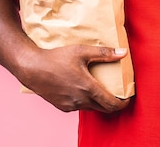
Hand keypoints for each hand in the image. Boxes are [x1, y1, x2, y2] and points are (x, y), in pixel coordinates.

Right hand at [15, 44, 130, 112]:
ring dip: (99, 102)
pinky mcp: (62, 107)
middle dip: (113, 103)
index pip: (111, 104)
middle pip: (104, 108)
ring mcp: (70, 106)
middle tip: (118, 94)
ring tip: (102, 90)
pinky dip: (86, 102)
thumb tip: (123, 53)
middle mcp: (80, 100)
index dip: (123, 103)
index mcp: (88, 88)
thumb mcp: (82, 51)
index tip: (128, 98)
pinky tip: (85, 91)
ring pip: (91, 108)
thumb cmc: (56, 58)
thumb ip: (104, 53)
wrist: (31, 68)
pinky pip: (80, 107)